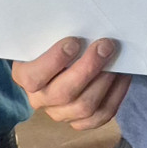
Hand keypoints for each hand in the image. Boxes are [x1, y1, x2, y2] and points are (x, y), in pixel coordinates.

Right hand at [12, 36, 130, 129]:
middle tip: (104, 46)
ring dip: (104, 81)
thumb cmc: (50, 43)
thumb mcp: (45, 36)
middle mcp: (39, 100)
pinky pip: (101, 115)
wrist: (56, 60)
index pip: (34, 77)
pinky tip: (122, 75)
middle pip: (64, 93)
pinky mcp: (80, 121)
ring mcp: (60, 113)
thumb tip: (83, 26)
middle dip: (88, 68)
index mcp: (24, 77)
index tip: (74, 41)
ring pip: (84, 107)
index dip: (55, 61)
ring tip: (116, 59)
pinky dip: (115, 94)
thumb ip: (55, 34)